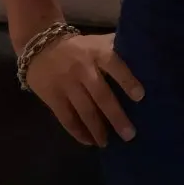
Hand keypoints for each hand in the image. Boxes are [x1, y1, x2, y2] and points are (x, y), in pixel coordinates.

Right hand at [26, 33, 143, 146]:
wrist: (38, 46)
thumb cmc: (79, 47)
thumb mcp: (97, 41)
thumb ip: (118, 48)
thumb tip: (145, 56)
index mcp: (96, 53)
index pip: (114, 65)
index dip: (126, 80)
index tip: (140, 96)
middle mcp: (82, 69)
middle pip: (101, 95)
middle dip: (115, 116)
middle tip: (129, 134)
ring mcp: (66, 84)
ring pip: (84, 111)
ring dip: (97, 129)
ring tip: (107, 143)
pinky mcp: (52, 97)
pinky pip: (66, 118)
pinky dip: (78, 132)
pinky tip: (89, 141)